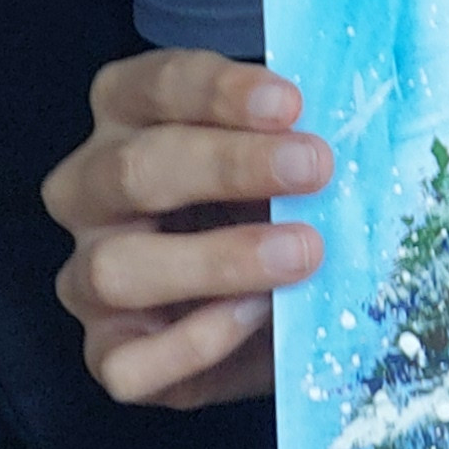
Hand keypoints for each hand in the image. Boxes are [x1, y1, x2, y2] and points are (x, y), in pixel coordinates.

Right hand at [42, 50, 331, 407]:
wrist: (270, 301)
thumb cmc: (276, 200)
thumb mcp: (287, 159)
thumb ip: (301, 143)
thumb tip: (360, 138)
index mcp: (128, 118)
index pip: (153, 87)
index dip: (219, 92)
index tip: (290, 104)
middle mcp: (90, 190)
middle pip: (133, 170)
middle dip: (228, 166)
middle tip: (315, 168)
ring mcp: (88, 274)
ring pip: (115, 268)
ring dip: (217, 260)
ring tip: (301, 254)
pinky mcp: (108, 351)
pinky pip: (126, 361)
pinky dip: (195, 342)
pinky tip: (257, 318)